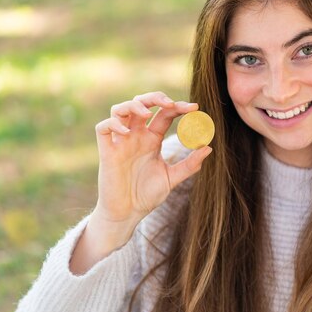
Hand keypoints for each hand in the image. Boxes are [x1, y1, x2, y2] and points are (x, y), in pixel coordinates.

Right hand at [93, 91, 211, 227]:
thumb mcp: (172, 178)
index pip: (164, 114)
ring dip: (133, 106)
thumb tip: (209, 147)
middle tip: (170, 103)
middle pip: (141, 103)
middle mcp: (136, 136)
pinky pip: (103, 128)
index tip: (194, 108)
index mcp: (152, 139)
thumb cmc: (147, 195)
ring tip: (147, 113)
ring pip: (120, 110)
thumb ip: (189, 164)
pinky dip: (113, 124)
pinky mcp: (107, 152)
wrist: (128, 213)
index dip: (178, 107)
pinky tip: (127, 132)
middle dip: (155, 98)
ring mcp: (120, 142)